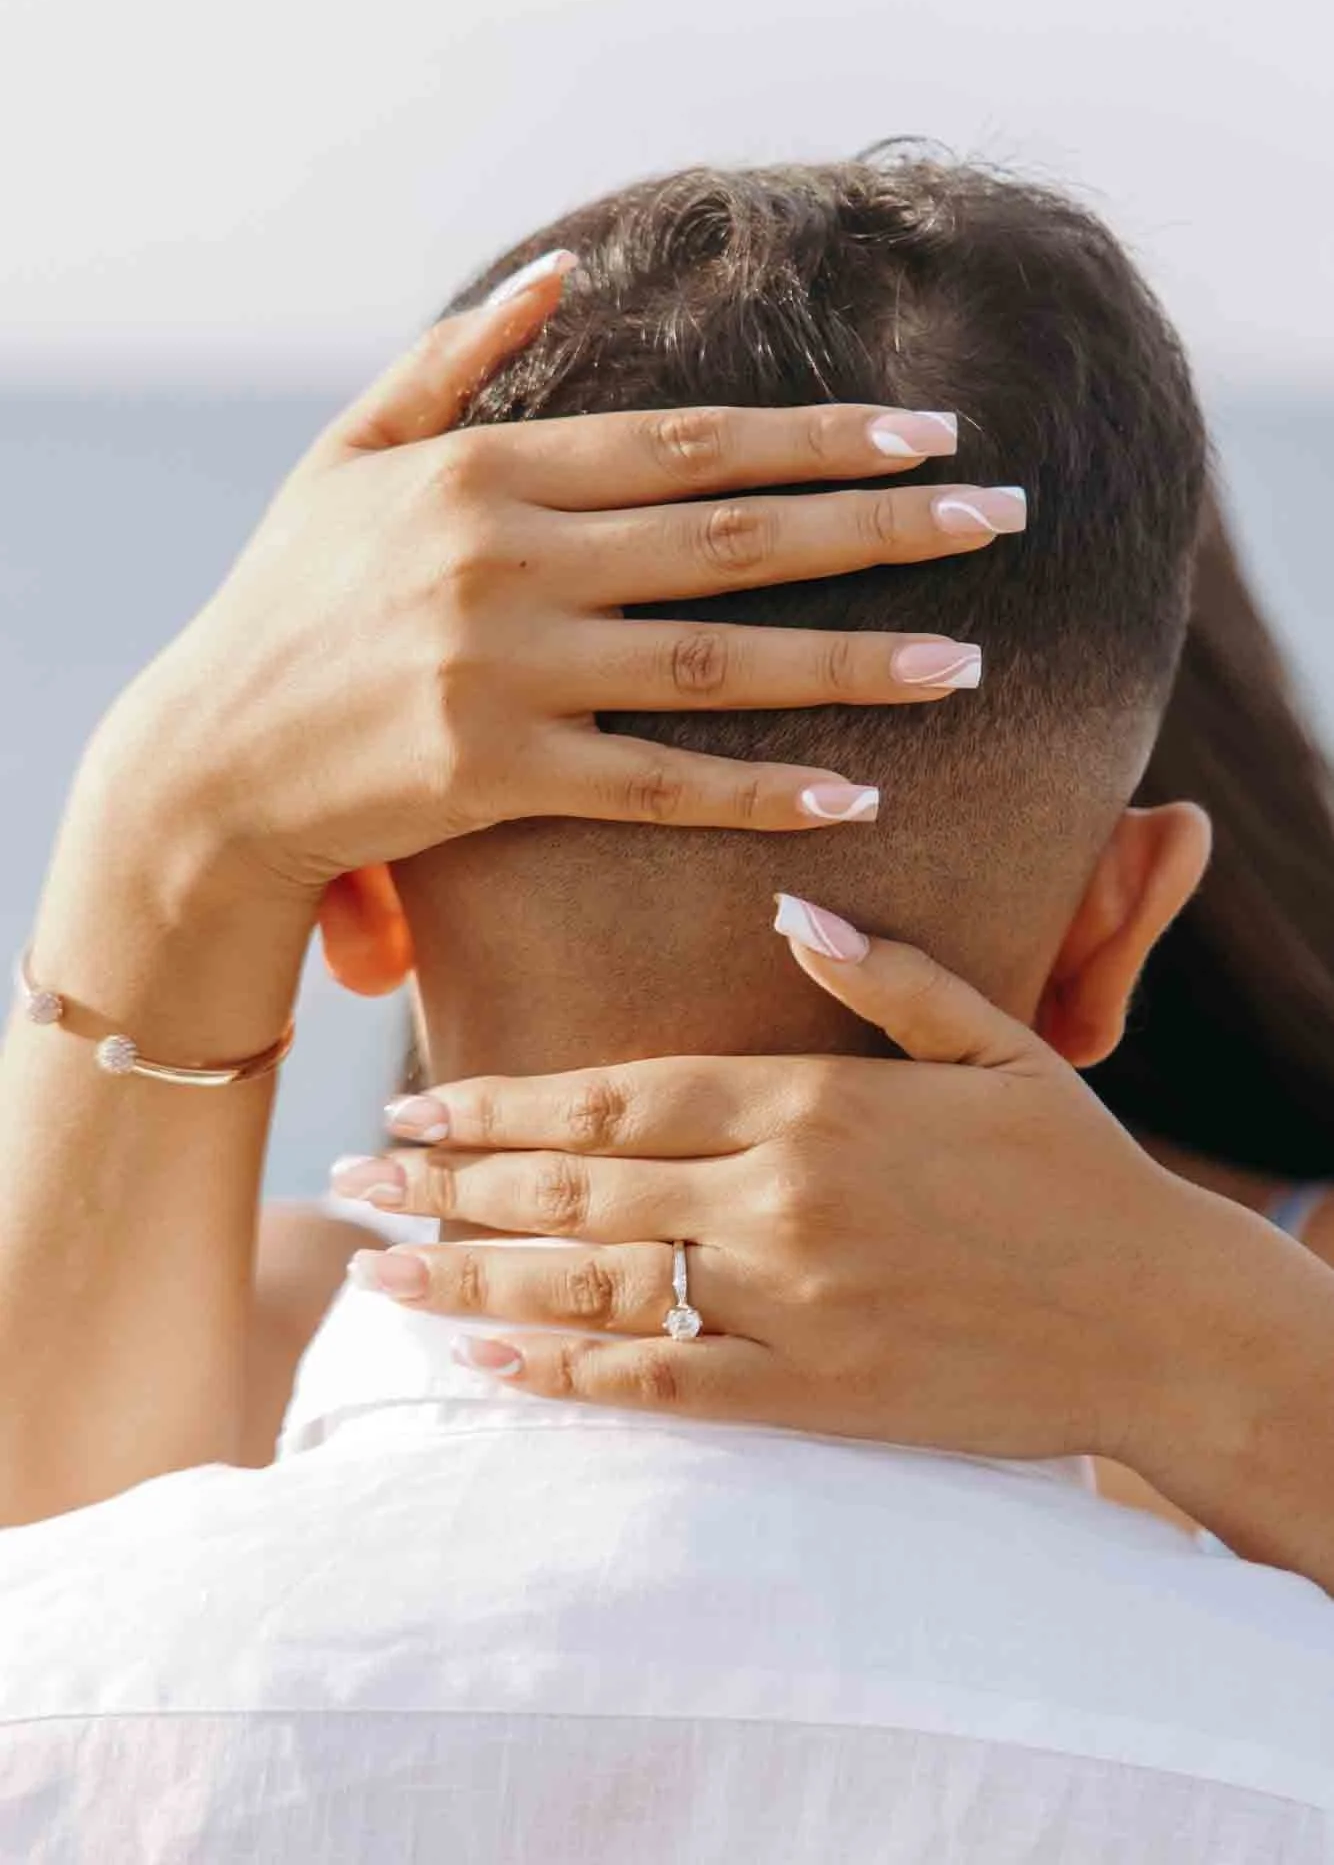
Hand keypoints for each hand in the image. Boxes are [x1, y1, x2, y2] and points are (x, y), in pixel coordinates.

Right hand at [96, 253, 1018, 902]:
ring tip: (966, 662)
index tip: (928, 435)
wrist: (212, 760)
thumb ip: (453, 357)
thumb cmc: (287, 601)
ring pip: (716, 662)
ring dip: (852, 661)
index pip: (690, 445)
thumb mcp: (348, 452)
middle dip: (878, 525)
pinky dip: (756, 790)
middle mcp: (510, 560)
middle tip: (1002, 518)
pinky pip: (657, 784)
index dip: (818, 438)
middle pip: (733, 537)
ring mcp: (507, 670)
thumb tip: (557, 271)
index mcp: (489, 473)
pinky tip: (852, 792)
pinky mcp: (501, 773)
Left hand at [336, 898, 1284, 1477]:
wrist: (1164, 1317)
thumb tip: (790, 902)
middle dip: (448, 1179)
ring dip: (472, 1273)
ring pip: (593, 1283)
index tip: (413, 1099)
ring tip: (376, 1268)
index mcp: (815, 1099)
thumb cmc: (1079, 1170)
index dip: (502, 1100)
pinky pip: (663, 1387)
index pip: (617, 1092)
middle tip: (352, 1177)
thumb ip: (886, 971)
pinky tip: (486, 1360)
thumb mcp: (999, 1041)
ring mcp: (792, 1302)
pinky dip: (567, 1375)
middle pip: (576, 1183)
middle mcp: (782, 1196)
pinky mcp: (815, 1395)